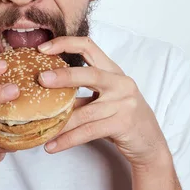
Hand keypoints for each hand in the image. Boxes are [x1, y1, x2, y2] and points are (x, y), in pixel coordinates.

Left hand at [37, 37, 169, 167]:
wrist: (149, 143)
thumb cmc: (121, 118)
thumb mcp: (104, 100)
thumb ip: (81, 94)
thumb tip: (44, 92)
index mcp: (113, 71)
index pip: (89, 46)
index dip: (65, 43)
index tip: (43, 48)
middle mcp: (121, 83)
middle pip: (89, 74)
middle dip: (63, 76)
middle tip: (40, 79)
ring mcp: (124, 103)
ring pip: (85, 112)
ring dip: (60, 122)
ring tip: (39, 128)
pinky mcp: (123, 124)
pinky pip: (89, 131)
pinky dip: (68, 140)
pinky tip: (52, 145)